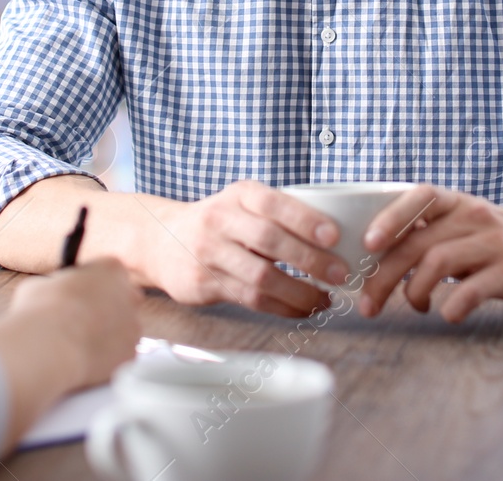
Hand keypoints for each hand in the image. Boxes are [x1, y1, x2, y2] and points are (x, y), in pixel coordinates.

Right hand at [7, 260, 142, 387]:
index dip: (93, 284)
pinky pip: (119, 353)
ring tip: (78, 343)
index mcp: (111, 268)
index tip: (80, 294)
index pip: (109, 271)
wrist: (49, 347)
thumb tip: (52, 293)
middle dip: (108, 307)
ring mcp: (134, 325)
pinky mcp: (130, 353)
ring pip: (123, 328)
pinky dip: (106, 357)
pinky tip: (85, 359)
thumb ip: (57, 286)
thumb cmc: (41, 310)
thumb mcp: (41, 285)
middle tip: (84, 319)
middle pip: (124, 298)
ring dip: (107, 334)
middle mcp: (130, 294)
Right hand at [136, 181, 346, 317]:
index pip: (273, 203)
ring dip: (299, 292)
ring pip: (260, 277)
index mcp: (239, 194)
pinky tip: (302, 309)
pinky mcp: (204, 284)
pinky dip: (281, 307)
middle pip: (269, 241)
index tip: (335, 235)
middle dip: (310, 260)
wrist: (162, 240)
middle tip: (340, 273)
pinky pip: (250, 299)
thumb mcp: (243, 203)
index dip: (305, 219)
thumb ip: (279, 213)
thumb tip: (340, 236)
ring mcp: (209, 253)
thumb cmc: (221, 222)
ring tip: (325, 299)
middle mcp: (220, 220)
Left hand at [357, 187, 502, 322]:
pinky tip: (448, 315)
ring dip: (414, 292)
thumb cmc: (502, 243)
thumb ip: (431, 234)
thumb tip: (377, 257)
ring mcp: (494, 243)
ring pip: (439, 262)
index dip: (390, 218)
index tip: (367, 244)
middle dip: (385, 275)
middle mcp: (475, 217)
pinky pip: (473, 289)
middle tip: (368, 303)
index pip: (420, 197)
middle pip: (419, 243)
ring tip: (415, 307)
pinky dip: (453, 305)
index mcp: (459, 204)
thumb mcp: (467, 227)